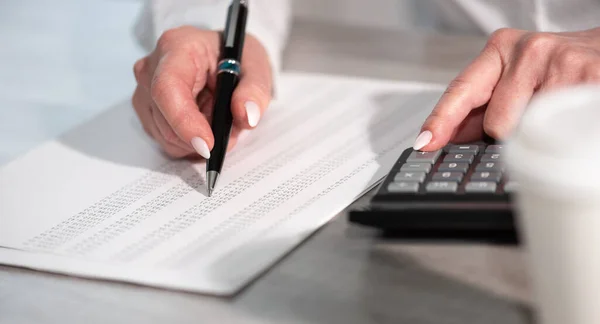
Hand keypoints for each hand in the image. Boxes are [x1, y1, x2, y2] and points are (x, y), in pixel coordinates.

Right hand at [132, 26, 272, 158]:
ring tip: (219, 121)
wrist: (222, 58)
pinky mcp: (146, 112)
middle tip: (231, 130)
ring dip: (197, 141)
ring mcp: (144, 91)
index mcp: (176, 47)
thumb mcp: (257, 66)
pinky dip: (190, 143)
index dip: (184, 121)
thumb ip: (255, 90)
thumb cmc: (235, 57)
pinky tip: (205, 124)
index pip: (167, 88)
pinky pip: (166, 142)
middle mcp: (151, 68)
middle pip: (165, 119)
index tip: (208, 144)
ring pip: (165, 136)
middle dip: (201, 136)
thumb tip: (246, 115)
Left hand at [414, 27, 599, 150]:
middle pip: (496, 123)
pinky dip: (564, 132)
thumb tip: (452, 137)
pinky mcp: (588, 77)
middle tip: (533, 116)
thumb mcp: (515, 78)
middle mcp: (527, 50)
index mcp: (501, 49)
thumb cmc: (559, 68)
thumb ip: (483, 105)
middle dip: (510, 133)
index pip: (461, 90)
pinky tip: (573, 117)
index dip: (441, 120)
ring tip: (557, 114)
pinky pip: (560, 129)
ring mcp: (559, 62)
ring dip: (540, 133)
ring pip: (528, 131)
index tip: (425, 142)